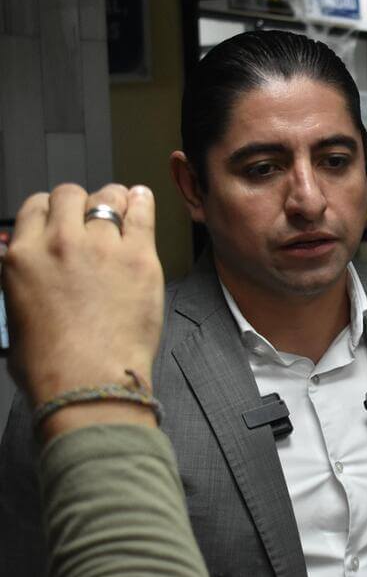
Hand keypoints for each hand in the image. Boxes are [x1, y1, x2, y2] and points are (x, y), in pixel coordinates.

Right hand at [2, 184, 162, 435]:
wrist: (88, 381)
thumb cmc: (51, 364)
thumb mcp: (15, 315)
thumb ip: (22, 283)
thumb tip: (27, 276)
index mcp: (22, 257)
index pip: (35, 208)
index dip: (51, 210)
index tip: (62, 218)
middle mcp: (59, 244)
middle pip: (69, 195)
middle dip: (80, 202)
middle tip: (92, 216)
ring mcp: (101, 247)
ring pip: (107, 198)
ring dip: (112, 200)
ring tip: (120, 208)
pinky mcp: (138, 258)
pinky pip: (141, 213)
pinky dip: (141, 202)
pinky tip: (142, 200)